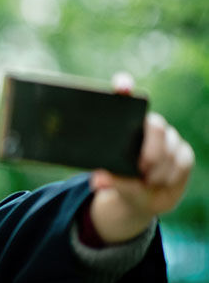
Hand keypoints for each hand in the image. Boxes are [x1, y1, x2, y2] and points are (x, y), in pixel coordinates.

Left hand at [88, 74, 194, 243]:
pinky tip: (159, 183)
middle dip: (151, 147)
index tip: (122, 87)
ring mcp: (167, 137)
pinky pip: (182, 160)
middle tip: (141, 167)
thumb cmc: (120, 182)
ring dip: (158, 169)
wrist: (141, 199)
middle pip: (155, 124)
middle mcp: (146, 124)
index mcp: (122, 124)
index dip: (124, 84)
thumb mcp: (110, 181)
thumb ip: (106, 179)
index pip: (124, 94)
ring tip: (145, 182)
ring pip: (170, 146)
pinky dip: (169, 176)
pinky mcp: (183, 151)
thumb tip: (100, 180)